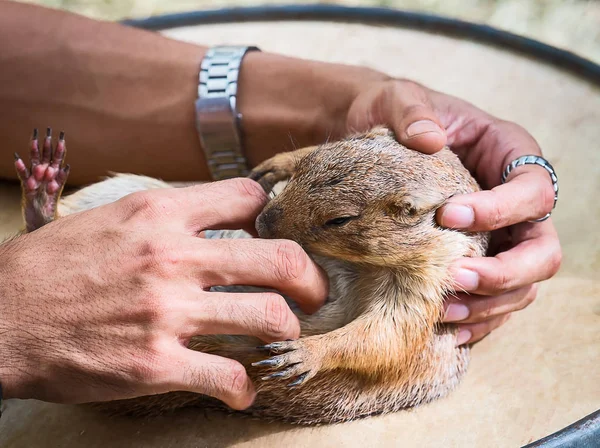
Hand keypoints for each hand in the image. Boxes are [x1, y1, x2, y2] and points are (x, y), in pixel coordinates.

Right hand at [0, 178, 327, 407]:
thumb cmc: (53, 265)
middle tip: (314, 293)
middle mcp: (172, 257)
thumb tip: (215, 218)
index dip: (269, 215)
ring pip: (269, 317)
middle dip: (310, 279)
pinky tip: (242, 389)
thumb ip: (168, 217)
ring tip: (281, 338)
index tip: (271, 235)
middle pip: (279, 258)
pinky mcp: (157, 363)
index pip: (247, 198)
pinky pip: (229, 376)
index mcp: (162, 214)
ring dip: (287, 331)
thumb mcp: (113, 218)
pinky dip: (245, 387)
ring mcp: (168, 312)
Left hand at [346, 79, 561, 343]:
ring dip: (490, 305)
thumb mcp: (398, 100)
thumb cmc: (391, 114)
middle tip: (457, 276)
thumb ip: (412, 111)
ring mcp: (498, 238)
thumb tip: (430, 139)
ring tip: (444, 311)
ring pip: (523, 285)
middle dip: (506, 272)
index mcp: (509, 156)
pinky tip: (447, 327)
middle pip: (542, 250)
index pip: (533, 191)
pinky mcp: (476, 261)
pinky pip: (493, 301)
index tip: (449, 216)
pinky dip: (478, 320)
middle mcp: (513, 203)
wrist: (369, 136)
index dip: (501, 210)